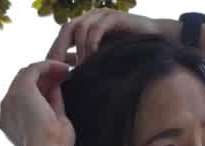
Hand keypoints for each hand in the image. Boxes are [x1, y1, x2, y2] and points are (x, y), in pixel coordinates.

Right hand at [0, 60, 74, 145]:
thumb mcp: (53, 125)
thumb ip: (52, 107)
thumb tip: (56, 89)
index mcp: (10, 122)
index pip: (25, 100)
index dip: (43, 91)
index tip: (60, 88)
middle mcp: (6, 109)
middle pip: (25, 85)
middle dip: (45, 79)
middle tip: (65, 76)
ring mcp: (11, 98)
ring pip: (28, 75)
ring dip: (48, 71)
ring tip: (66, 70)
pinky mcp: (22, 88)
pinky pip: (35, 69)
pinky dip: (50, 65)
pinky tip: (64, 68)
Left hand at [46, 9, 168, 65]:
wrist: (154, 40)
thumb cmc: (128, 49)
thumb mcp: (101, 56)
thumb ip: (83, 58)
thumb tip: (64, 69)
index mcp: (84, 25)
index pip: (62, 36)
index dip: (54, 51)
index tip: (49, 70)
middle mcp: (90, 17)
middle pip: (66, 29)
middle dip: (59, 49)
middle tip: (57, 68)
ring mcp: (101, 15)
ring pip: (80, 28)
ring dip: (78, 49)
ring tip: (81, 66)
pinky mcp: (113, 17)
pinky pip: (97, 28)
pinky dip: (92, 43)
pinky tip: (93, 58)